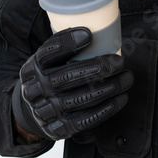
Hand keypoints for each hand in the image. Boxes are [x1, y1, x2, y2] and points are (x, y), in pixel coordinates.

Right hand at [12, 27, 132, 140]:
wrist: (31, 112)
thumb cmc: (47, 78)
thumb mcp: (46, 61)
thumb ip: (62, 48)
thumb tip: (95, 30)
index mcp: (33, 67)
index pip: (48, 53)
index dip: (67, 43)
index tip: (89, 35)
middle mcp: (37, 89)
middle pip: (68, 76)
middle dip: (98, 67)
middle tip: (119, 61)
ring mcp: (47, 111)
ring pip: (81, 98)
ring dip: (109, 87)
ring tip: (126, 78)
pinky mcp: (59, 128)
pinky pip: (86, 120)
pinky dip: (106, 109)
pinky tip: (120, 98)